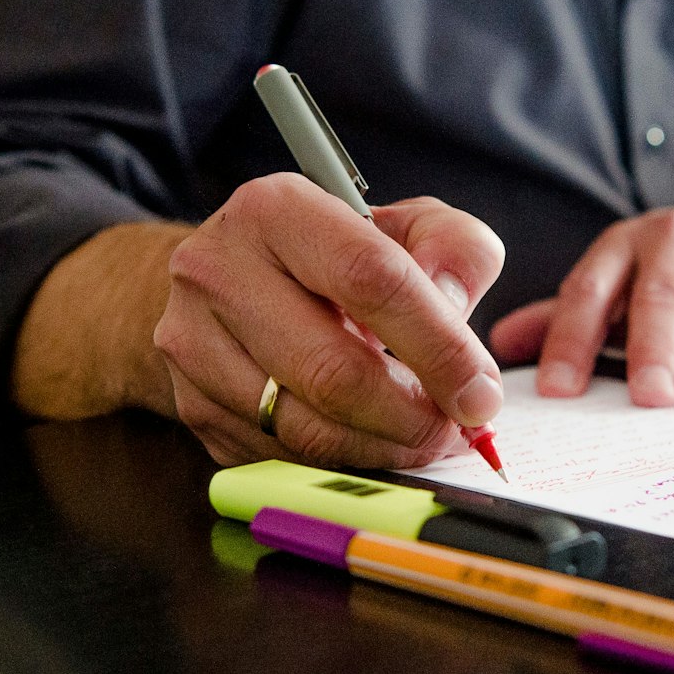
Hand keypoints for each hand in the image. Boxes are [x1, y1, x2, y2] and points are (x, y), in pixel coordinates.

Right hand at [153, 173, 505, 466]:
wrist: (228, 281)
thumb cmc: (332, 256)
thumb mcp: (404, 227)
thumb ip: (455, 250)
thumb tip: (456, 309)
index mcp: (275, 211)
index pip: (371, 280)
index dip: (439, 346)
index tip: (481, 394)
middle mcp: (217, 272)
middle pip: (332, 369)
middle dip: (413, 416)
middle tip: (458, 432)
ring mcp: (193, 344)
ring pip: (305, 427)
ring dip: (382, 448)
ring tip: (423, 438)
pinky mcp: (191, 405)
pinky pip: (280, 456)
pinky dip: (341, 462)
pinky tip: (372, 443)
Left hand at [489, 187, 673, 405]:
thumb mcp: (620, 282)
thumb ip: (569, 316)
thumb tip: (502, 345)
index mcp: (621, 246)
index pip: (587, 291)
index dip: (570, 340)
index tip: (558, 389)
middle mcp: (669, 238)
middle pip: (656, 296)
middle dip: (650, 350)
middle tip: (648, 397)